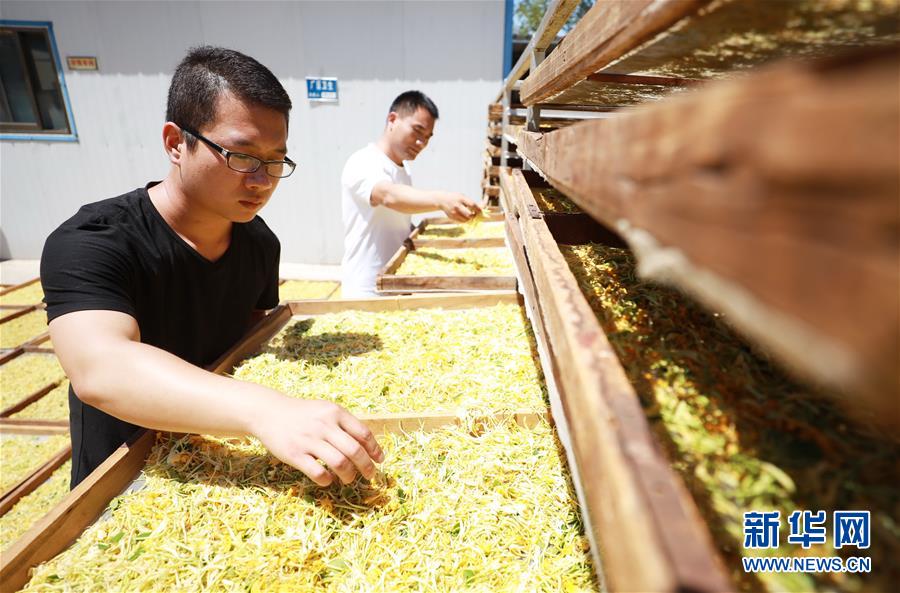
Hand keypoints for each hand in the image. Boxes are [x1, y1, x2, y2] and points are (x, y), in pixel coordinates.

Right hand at [251, 396, 383, 486]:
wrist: (269, 412)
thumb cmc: (303, 414)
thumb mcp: (325, 411)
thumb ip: (345, 425)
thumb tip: (368, 445)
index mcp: (335, 413)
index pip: (363, 433)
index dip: (374, 449)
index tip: (379, 460)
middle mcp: (324, 425)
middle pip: (354, 451)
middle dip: (367, 466)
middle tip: (370, 475)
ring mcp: (309, 440)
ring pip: (340, 463)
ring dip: (349, 475)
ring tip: (349, 478)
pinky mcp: (295, 454)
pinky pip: (318, 472)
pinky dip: (327, 480)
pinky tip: (328, 479)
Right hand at [438, 192, 481, 221]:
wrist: (442, 200)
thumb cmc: (456, 198)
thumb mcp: (462, 196)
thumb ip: (470, 202)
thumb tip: (481, 209)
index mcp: (461, 198)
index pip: (472, 205)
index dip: (478, 209)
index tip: (481, 212)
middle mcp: (457, 206)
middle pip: (469, 214)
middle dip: (474, 216)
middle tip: (475, 214)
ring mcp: (454, 212)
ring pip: (466, 220)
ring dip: (470, 219)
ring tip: (470, 215)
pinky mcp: (452, 217)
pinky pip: (462, 221)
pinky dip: (465, 220)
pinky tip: (464, 216)